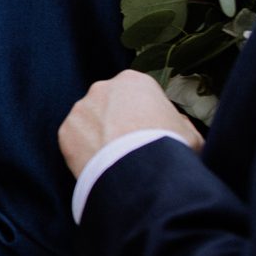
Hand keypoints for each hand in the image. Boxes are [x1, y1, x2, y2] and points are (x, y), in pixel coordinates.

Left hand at [58, 69, 202, 177]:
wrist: (141, 174)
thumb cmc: (170, 148)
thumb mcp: (190, 132)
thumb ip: (179, 121)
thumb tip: (174, 122)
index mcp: (134, 81)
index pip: (137, 93)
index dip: (144, 113)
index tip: (149, 131)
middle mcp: (102, 88)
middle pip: (109, 104)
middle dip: (117, 122)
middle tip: (129, 147)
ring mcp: (80, 109)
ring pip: (90, 122)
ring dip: (99, 136)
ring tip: (115, 160)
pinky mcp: (65, 131)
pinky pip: (75, 141)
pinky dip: (84, 152)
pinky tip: (100, 166)